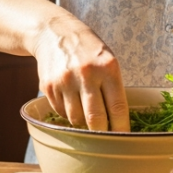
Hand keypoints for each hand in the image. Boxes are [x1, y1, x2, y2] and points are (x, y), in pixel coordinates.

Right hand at [32, 15, 129, 131]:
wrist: (53, 32)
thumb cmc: (87, 48)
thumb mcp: (107, 59)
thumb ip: (113, 87)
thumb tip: (118, 120)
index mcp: (107, 68)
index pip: (117, 108)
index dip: (121, 128)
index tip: (124, 139)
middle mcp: (86, 74)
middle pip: (95, 119)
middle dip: (102, 134)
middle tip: (106, 139)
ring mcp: (65, 81)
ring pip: (76, 119)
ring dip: (83, 123)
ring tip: (86, 113)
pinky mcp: (49, 87)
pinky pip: (61, 112)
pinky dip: (68, 113)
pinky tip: (71, 101)